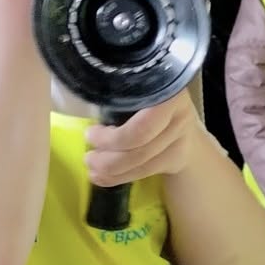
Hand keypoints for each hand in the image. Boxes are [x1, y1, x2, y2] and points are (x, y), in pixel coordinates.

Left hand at [86, 94, 202, 186]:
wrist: (179, 111)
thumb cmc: (148, 93)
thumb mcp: (137, 87)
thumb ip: (119, 95)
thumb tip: (84, 111)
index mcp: (167, 95)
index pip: (141, 128)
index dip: (112, 138)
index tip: (90, 134)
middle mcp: (179, 118)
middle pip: (141, 149)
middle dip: (108, 158)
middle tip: (88, 157)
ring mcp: (180, 139)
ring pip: (142, 164)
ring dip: (112, 170)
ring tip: (92, 168)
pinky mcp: (176, 158)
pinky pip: (145, 172)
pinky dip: (119, 177)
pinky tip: (102, 177)